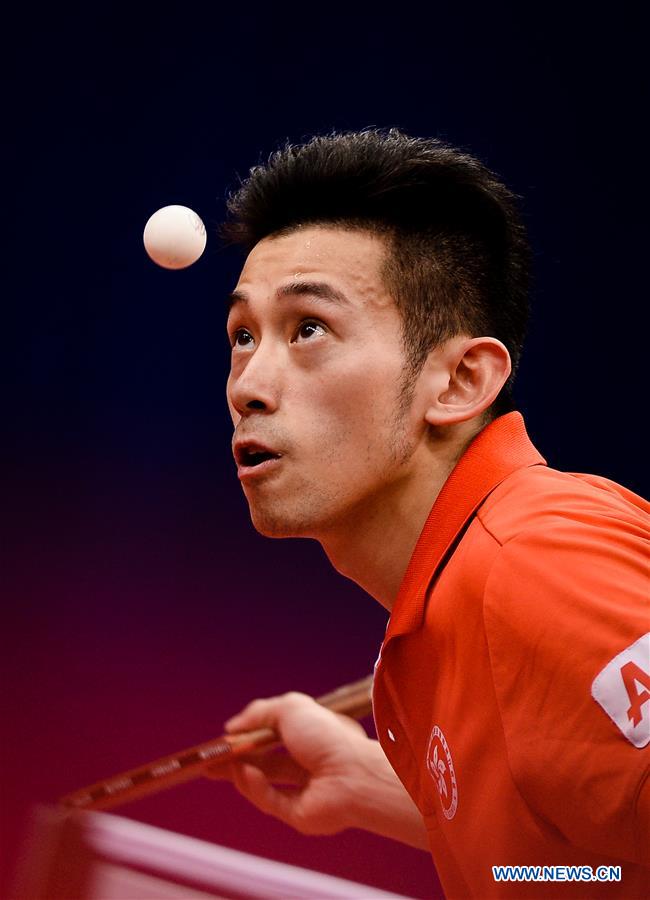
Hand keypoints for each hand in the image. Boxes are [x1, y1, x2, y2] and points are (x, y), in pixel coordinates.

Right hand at [206, 691, 371, 834]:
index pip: (275, 735)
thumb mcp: (291, 708)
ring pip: (264, 783)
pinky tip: (245, 773)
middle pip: (265, 762)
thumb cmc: (327, 735)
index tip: (226, 737)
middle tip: (209, 761)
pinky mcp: (298, 814)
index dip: (251, 736)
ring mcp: (303, 789)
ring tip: (220, 766)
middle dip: (236, 761)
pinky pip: (270, 801)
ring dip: (240, 774)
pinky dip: (254, 787)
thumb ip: (259, 712)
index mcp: (311, 735)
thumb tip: (232, 726)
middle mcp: (308, 761)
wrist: (352, 774)